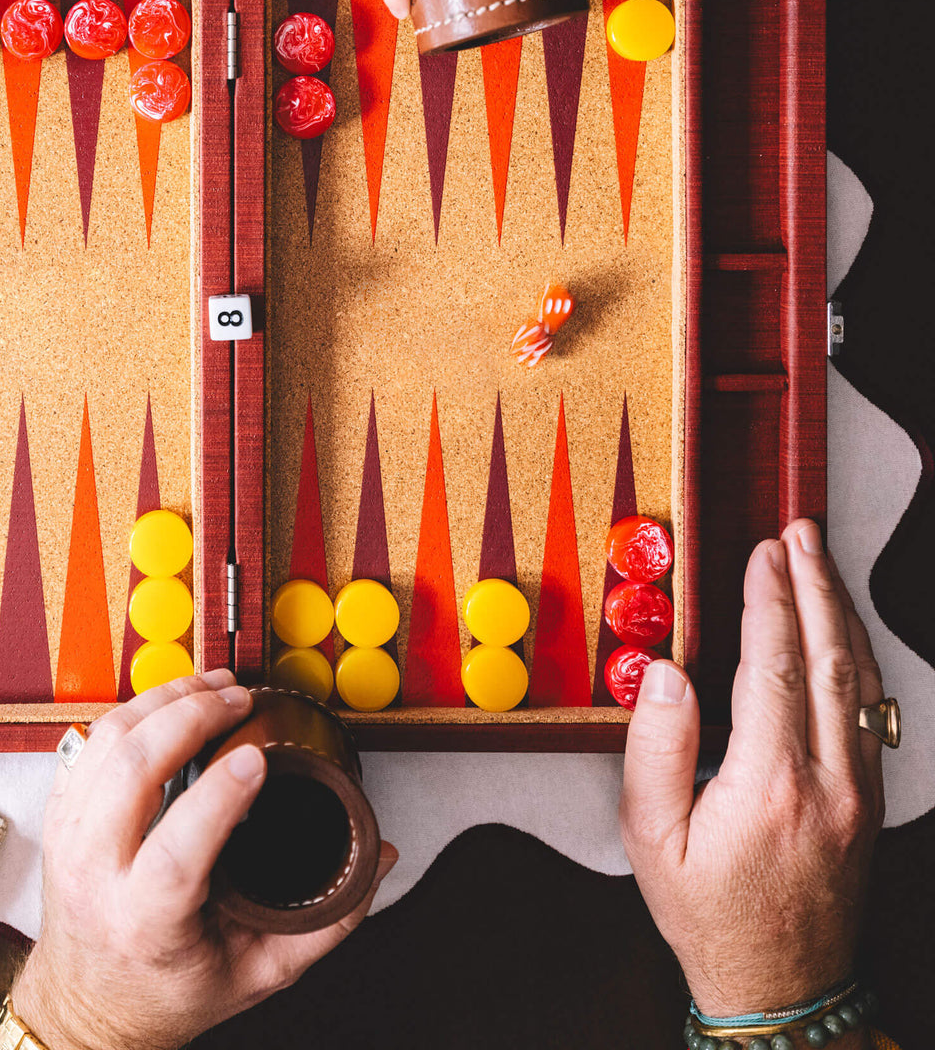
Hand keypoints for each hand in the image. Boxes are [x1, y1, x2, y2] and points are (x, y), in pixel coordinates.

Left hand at [12, 670, 396, 1049]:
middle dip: (189, 717)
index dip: (217, 797)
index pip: (175, 852)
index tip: (256, 758)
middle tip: (239, 701)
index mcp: (145, 923)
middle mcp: (96, 875)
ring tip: (212, 688)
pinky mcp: (60, 814)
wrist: (87, 1007)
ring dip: (162, 700)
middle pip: (131, 772)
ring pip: (107, 743)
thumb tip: (376, 859)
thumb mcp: (257, 975)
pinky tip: (171, 703)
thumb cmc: (166, 992)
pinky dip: (133, 712)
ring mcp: (70, 839)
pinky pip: (91, 743)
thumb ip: (325, 921)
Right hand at [620, 520, 884, 1021]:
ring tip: (821, 564)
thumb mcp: (652, 837)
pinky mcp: (870, 802)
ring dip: (841, 614)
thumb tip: (668, 673)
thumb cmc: (707, 914)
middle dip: (815, 585)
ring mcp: (859, 792)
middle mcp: (829, 782)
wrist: (782, 989)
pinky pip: (870, 712)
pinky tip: (843, 635)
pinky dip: (857, 658)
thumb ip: (656, 748)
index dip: (769, 600)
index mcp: (770, 784)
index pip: (775, 666)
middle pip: (830, 659)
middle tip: (800, 532)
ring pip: (861, 681)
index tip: (762, 553)